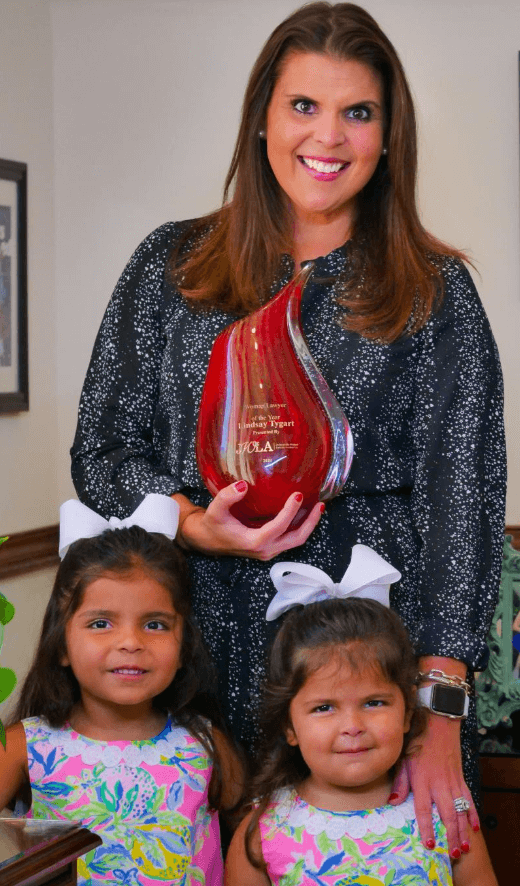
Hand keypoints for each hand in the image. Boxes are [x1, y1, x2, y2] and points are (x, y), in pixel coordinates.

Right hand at [174, 482, 323, 558]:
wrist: (208, 540)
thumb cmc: (213, 525)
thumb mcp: (215, 510)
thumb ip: (227, 497)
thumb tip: (243, 486)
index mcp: (254, 542)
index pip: (278, 528)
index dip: (290, 512)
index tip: (297, 495)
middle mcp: (265, 549)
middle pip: (296, 539)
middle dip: (310, 522)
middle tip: (319, 503)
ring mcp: (269, 550)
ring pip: (296, 540)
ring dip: (309, 524)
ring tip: (318, 506)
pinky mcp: (271, 547)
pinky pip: (291, 538)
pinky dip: (301, 525)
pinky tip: (304, 511)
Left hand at [390, 714, 478, 858]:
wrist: (438, 723)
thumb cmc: (417, 740)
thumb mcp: (403, 759)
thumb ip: (400, 782)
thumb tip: (392, 802)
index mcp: (423, 780)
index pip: (424, 810)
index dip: (427, 828)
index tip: (430, 844)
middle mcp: (439, 784)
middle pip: (447, 815)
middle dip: (450, 836)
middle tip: (452, 853)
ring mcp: (452, 782)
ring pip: (460, 811)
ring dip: (462, 830)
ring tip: (463, 847)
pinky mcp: (460, 777)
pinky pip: (468, 798)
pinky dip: (472, 813)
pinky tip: (474, 826)